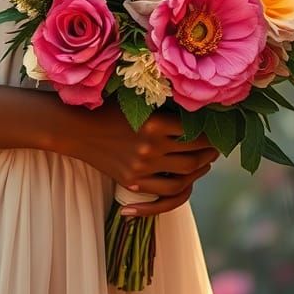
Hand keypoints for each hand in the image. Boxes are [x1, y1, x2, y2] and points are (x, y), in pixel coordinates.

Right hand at [53, 99, 220, 217]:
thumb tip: (199, 107)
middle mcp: (151, 146)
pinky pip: (168, 192)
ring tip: (205, 161)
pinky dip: (183, 187)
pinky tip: (187, 179)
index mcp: (154, 122)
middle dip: (211, 151)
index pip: (195, 131)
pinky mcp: (134, 181)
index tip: (217, 129)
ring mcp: (142, 167)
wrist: (75, 129)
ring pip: (186, 174)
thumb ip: (164, 106)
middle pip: (195, 154)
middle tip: (218, 146)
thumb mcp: (137, 101)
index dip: (211, 132)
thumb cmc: (108, 108)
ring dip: (201, 169)